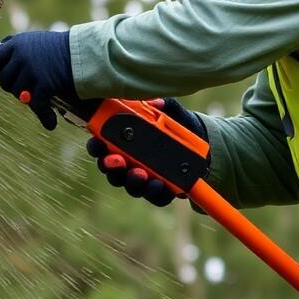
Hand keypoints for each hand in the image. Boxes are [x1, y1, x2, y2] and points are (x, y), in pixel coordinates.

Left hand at [0, 30, 75, 129]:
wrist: (82, 53)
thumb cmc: (60, 47)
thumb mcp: (34, 40)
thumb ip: (17, 48)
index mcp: (16, 44)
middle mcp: (21, 56)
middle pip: (4, 81)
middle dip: (12, 86)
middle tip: (24, 86)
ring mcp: (31, 71)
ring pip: (18, 93)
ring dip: (27, 98)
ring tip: (38, 96)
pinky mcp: (43, 84)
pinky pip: (37, 105)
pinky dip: (45, 116)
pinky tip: (50, 122)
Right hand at [85, 98, 206, 206]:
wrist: (202, 145)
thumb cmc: (178, 125)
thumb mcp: (172, 112)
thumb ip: (164, 104)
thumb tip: (156, 102)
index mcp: (124, 141)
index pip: (102, 146)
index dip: (96, 146)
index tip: (97, 143)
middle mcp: (129, 162)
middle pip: (111, 169)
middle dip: (111, 166)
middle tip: (117, 161)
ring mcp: (143, 178)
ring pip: (129, 184)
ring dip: (131, 180)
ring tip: (140, 174)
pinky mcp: (159, 191)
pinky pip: (153, 196)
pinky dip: (154, 192)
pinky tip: (158, 184)